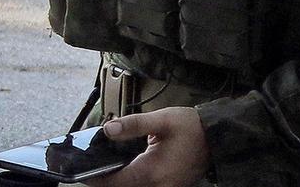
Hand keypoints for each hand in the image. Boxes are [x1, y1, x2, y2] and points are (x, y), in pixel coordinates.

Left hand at [87, 107, 208, 186]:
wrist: (218, 137)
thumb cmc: (190, 127)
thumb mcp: (161, 120)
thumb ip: (133, 125)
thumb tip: (108, 129)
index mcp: (152, 171)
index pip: (116, 182)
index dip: (96, 179)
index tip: (81, 172)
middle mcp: (158, 186)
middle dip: (105, 182)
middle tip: (89, 169)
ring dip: (118, 182)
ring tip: (102, 169)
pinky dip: (131, 181)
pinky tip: (122, 170)